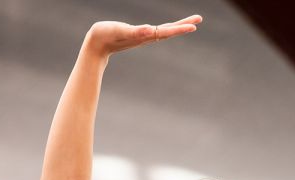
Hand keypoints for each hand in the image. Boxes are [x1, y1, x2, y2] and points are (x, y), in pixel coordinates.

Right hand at [85, 15, 199, 56]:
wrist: (95, 46)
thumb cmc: (105, 36)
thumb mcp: (121, 31)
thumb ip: (136, 32)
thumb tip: (151, 31)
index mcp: (145, 36)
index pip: (166, 31)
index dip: (180, 28)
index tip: (194, 26)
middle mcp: (146, 37)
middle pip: (169, 31)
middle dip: (184, 25)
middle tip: (198, 19)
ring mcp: (142, 37)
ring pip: (164, 31)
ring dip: (177, 27)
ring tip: (189, 24)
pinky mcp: (137, 36)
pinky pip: (156, 31)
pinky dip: (165, 28)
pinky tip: (167, 29)